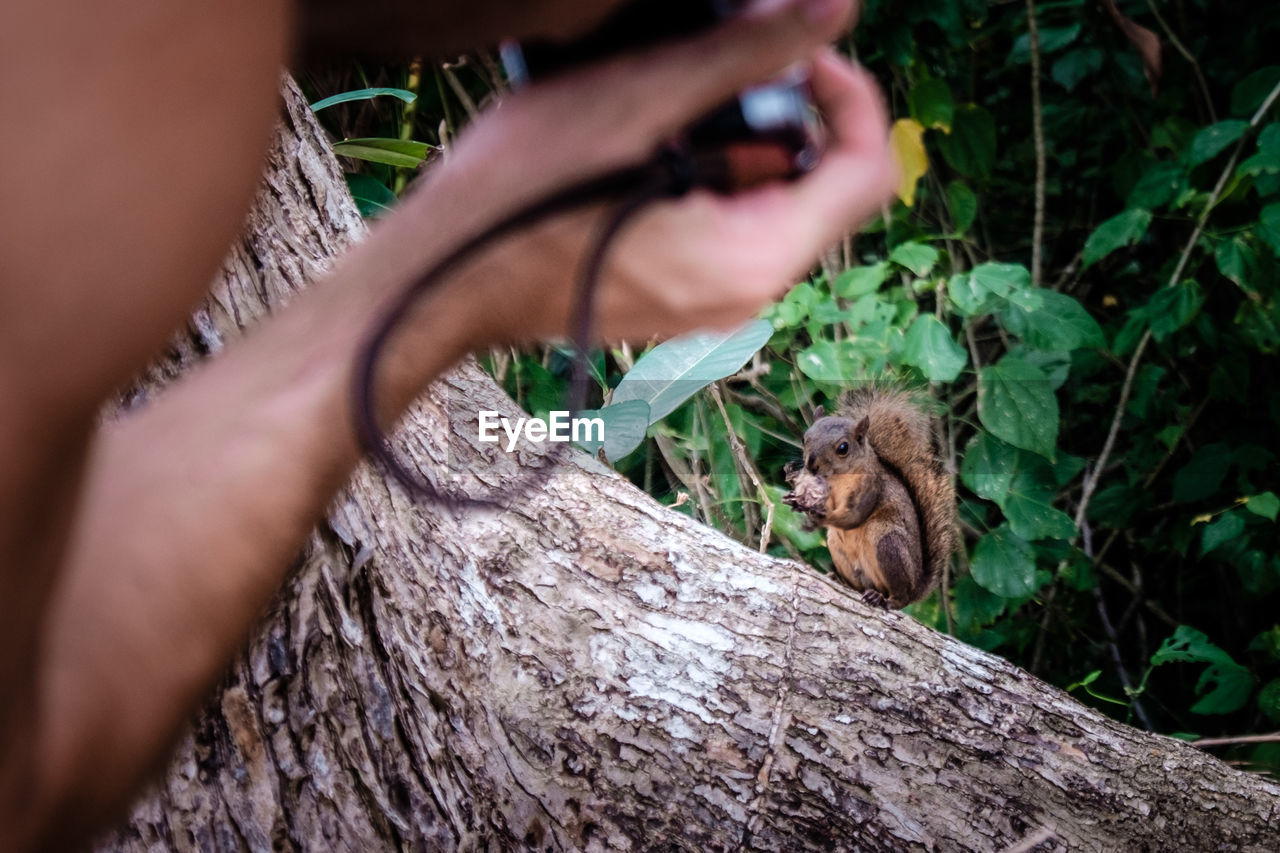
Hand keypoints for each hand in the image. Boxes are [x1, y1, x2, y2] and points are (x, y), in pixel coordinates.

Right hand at [385, 0, 896, 348]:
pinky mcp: (678, 303)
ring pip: (771, 207)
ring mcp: (712, 308)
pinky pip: (726, 233)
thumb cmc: (522, 195)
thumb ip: (746, 56)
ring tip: (661, 113)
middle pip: (820, 188)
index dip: (849, 92)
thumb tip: (835, 13)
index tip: (796, 49)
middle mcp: (747, 297)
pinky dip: (705, 180)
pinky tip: (640, 157)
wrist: (441, 285)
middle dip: (784, 114)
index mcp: (756, 256)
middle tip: (710, 72)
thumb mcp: (638, 100)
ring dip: (737, 143)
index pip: (866, 169)